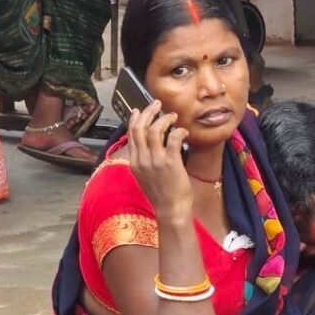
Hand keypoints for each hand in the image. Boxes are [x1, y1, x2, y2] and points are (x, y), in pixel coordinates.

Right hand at [126, 101, 191, 220]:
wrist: (170, 209)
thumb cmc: (162, 194)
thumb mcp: (145, 177)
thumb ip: (144, 161)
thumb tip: (147, 147)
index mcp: (134, 162)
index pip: (131, 134)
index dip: (135, 119)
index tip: (139, 110)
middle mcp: (142, 159)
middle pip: (140, 128)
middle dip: (148, 112)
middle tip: (157, 104)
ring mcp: (155, 161)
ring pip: (155, 130)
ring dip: (164, 119)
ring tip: (173, 115)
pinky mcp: (170, 163)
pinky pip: (173, 139)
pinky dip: (178, 131)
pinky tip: (183, 131)